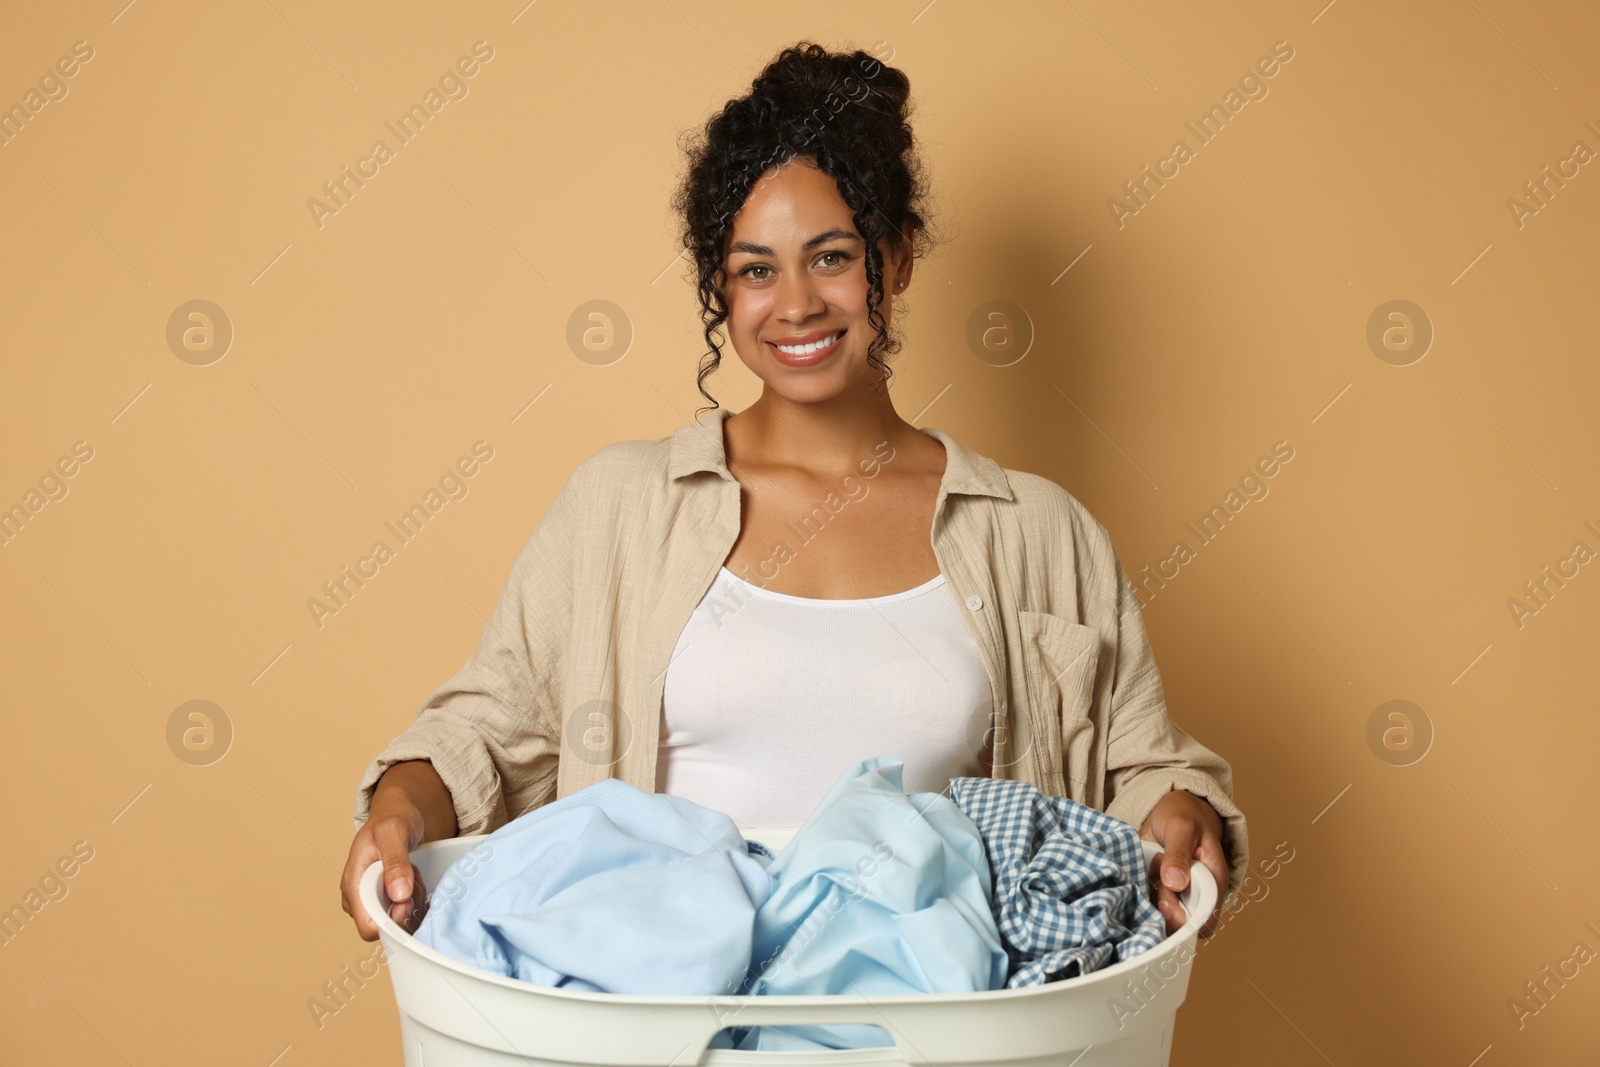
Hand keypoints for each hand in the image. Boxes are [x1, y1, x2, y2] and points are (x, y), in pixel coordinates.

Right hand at [340, 780, 430, 940]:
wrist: (398, 814)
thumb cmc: (391, 819)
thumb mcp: (393, 832)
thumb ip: (395, 861)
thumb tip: (398, 894)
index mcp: (353, 884)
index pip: (368, 926)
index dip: (392, 920)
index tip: (408, 898)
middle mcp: (359, 899)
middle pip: (387, 927)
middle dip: (408, 907)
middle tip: (413, 877)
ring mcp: (373, 902)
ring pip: (400, 922)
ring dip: (415, 900)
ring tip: (412, 872)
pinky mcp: (386, 901)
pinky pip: (408, 915)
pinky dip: (417, 900)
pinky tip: (415, 880)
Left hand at [1138, 788, 1228, 937]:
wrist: (1170, 808)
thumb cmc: (1184, 815)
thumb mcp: (1182, 828)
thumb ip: (1178, 854)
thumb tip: (1176, 883)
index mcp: (1214, 882)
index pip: (1205, 919)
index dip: (1185, 919)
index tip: (1164, 903)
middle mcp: (1197, 892)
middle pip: (1181, 921)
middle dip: (1163, 907)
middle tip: (1156, 878)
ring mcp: (1178, 892)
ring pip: (1163, 914)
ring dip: (1150, 896)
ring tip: (1154, 863)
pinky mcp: (1160, 888)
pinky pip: (1149, 901)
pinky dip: (1141, 890)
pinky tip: (1145, 867)